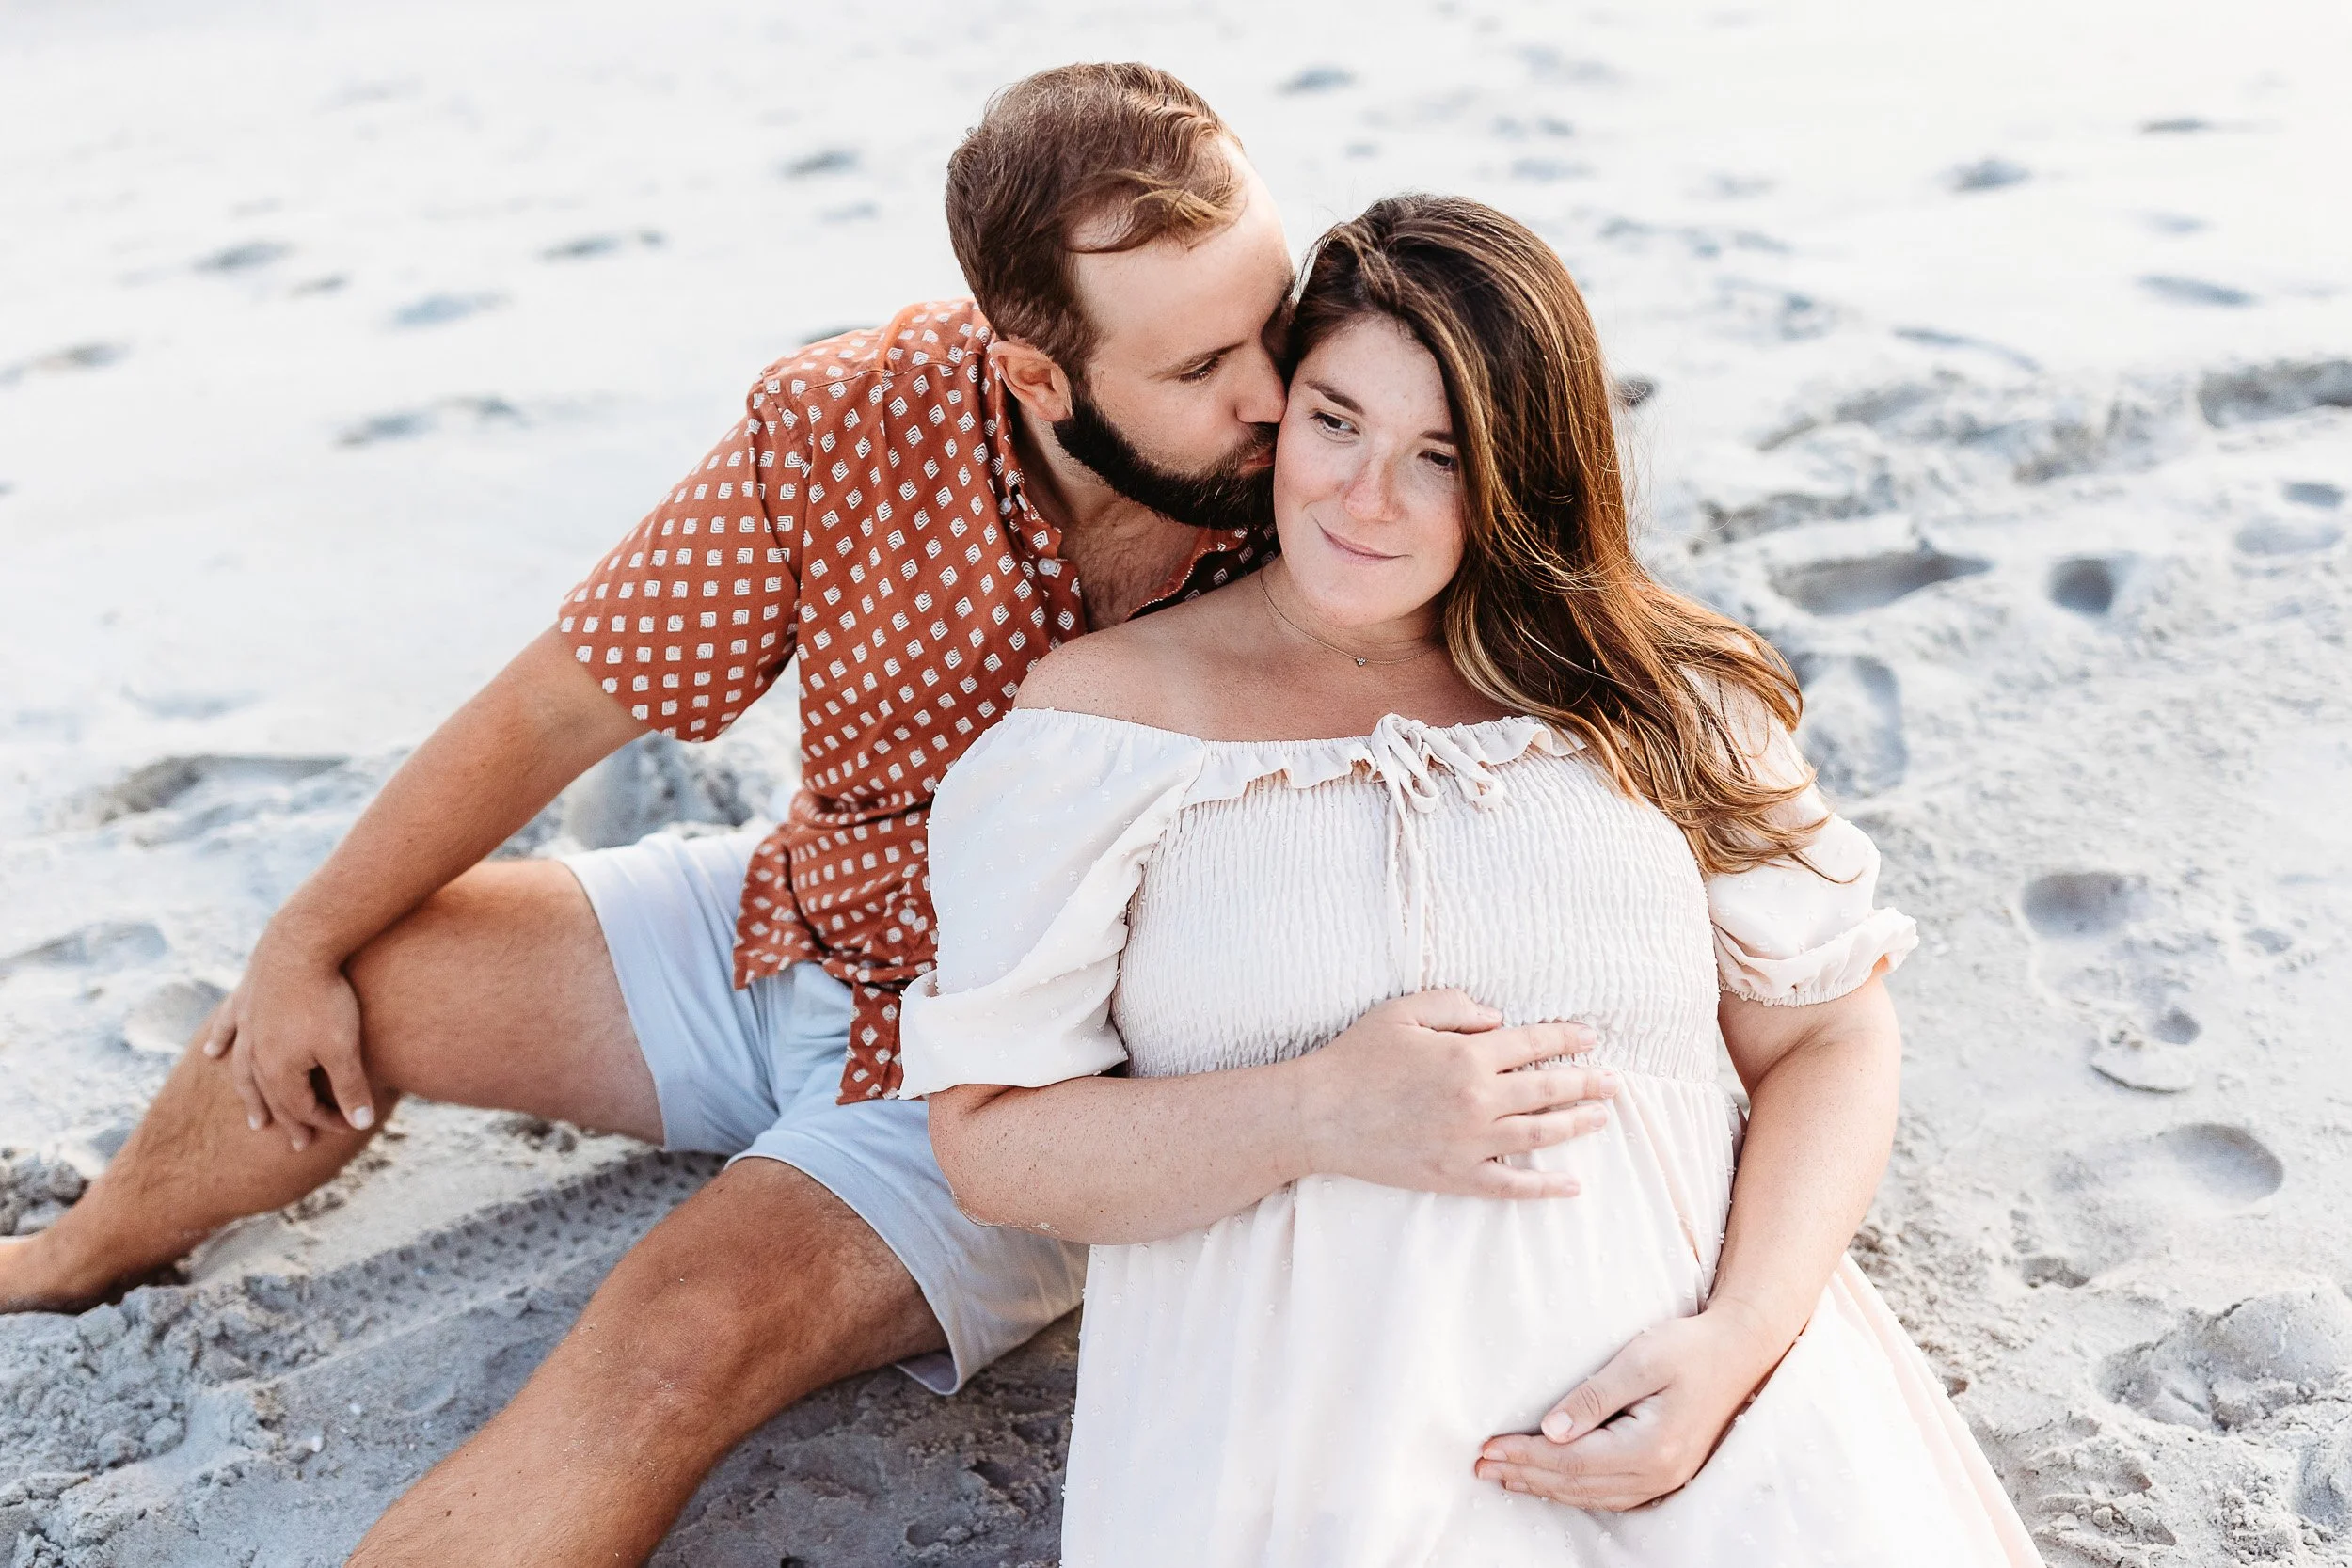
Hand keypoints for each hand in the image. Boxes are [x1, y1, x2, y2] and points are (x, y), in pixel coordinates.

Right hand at [201, 931, 375, 1152]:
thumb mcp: (344, 1048)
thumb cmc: (324, 999)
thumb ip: (351, 1088)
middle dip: (288, 1121)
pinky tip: (211, 1053)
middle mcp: (254, 1055)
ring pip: (244, 1072)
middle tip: (297, 1143)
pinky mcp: (245, 1001)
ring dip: (250, 1097)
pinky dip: (220, 1042)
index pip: (302, 1108)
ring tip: (255, 1118)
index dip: (326, 1120)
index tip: (347, 1127)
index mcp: (278, 1071)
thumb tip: (361, 1125)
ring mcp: (246, 1028)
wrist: (299, 946)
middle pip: (272, 1097)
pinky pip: (228, 1029)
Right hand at [1290, 989, 1616, 1199]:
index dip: (1565, 1038)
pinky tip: (1571, 1184)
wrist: (1320, 1115)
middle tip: (1614, 1082)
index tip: (1590, 1037)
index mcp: (1467, 1055)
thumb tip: (1498, 1017)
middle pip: (1547, 1089)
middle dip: (1586, 1083)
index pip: (1532, 1043)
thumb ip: (1455, 1005)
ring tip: (1601, 1118)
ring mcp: (1469, 1142)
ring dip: (1576, 1125)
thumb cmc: (1356, 1058)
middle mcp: (1477, 1099)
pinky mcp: (1454, 1176)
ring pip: (1539, 1134)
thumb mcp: (1402, 1011)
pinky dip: (1544, 1187)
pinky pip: (1510, 1186)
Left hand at [1474, 1306, 1784, 1509]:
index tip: (1487, 1448)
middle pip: (1577, 1485)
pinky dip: (1574, 1490)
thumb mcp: (1639, 1360)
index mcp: (1650, 1448)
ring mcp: (1664, 1479)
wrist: (1740, 1351)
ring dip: (1545, 1486)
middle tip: (1480, 1466)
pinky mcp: (1666, 1473)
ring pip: (1592, 1495)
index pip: (1571, 1461)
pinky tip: (1552, 1482)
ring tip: (1505, 1475)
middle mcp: (1657, 1474)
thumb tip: (1550, 1431)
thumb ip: (1593, 1397)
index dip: (1525, 1456)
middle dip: (1526, 1474)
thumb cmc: (1689, 1347)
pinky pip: (1610, 1494)